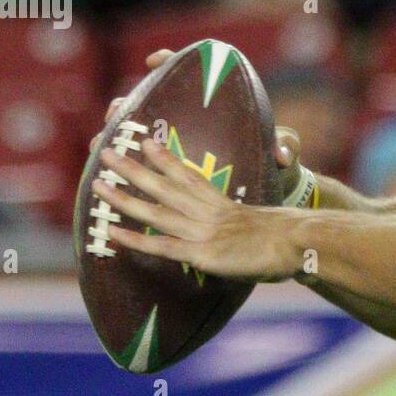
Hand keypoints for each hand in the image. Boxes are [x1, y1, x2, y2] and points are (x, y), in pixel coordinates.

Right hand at [92, 49, 302, 199]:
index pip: (187, 73)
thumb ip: (285, 146)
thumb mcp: (283, 150)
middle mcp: (190, 119)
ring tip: (101, 142)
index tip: (155, 59)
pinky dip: (122, 163)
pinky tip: (104, 169)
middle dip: (127, 104)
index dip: (168, 62)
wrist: (271, 183)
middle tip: (118, 111)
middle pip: (150, 102)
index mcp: (217, 105)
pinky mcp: (172, 165)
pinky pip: (140, 161)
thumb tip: (283, 155)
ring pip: (137, 131)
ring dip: (116, 134)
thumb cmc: (275, 157)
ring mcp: (177, 141)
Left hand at [92, 137, 306, 281]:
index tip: (145, 142)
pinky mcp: (201, 253)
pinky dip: (135, 239)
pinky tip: (112, 232)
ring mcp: (202, 231)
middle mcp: (207, 212)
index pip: (188, 176)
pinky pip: (162, 245)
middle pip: (163, 186)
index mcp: (222, 204)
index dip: (164, 159)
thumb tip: (235, 235)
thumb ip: (242, 229)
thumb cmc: (288, 240)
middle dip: (132, 168)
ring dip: (123, 197)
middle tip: (105, 151)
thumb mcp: (262, 227)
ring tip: (97, 183)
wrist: (298, 243)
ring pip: (155, 210)